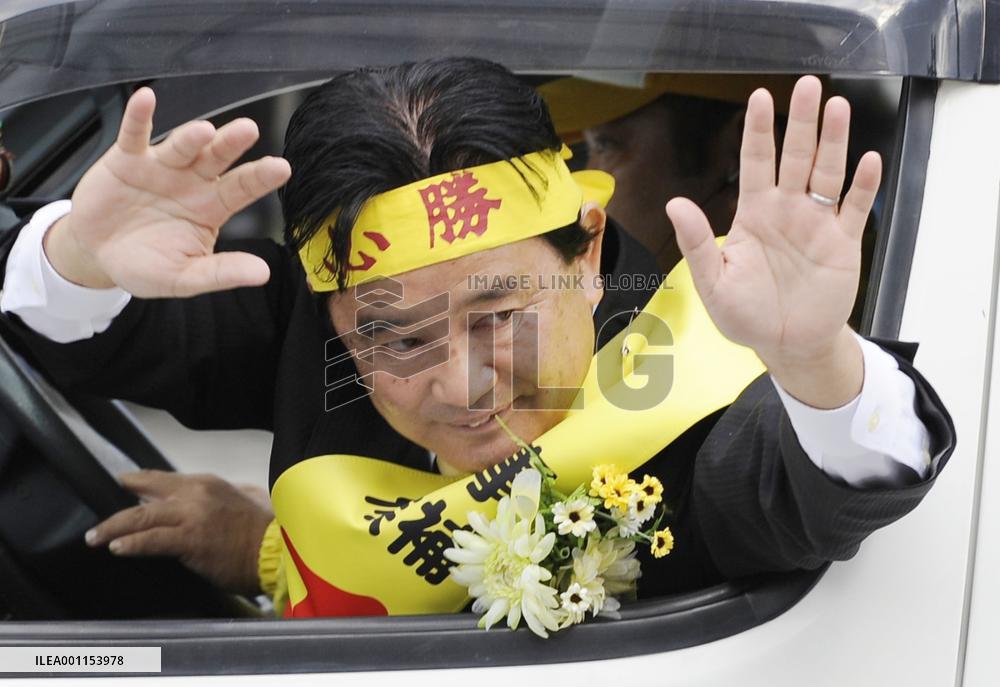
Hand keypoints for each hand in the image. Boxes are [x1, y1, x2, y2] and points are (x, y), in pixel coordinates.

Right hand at [44, 87, 290, 296]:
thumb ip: (221, 273)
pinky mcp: (126, 159)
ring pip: (181, 145)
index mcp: (211, 207)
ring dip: (191, 136)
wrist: (97, 255)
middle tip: (249, 130)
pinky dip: (139, 116)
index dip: (260, 177)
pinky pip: (134, 134)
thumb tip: (263, 274)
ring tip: (204, 131)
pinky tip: (145, 98)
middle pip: (216, 158)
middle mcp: (191, 181)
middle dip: (232, 144)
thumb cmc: (145, 265)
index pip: (242, 189)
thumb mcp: (185, 277)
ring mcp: (161, 167)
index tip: (282, 167)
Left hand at [84, 471, 273, 596]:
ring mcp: (191, 516)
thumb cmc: (263, 530)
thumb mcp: (243, 497)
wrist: (275, 550)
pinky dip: (132, 544)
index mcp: (207, 482)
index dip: (139, 481)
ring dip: (114, 528)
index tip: (123, 483)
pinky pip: (151, 541)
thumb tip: (209, 494)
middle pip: (146, 497)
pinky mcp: (190, 540)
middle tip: (99, 526)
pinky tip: (117, 549)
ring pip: (142, 518)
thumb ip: (220, 494)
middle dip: (118, 512)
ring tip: (96, 538)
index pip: (163, 478)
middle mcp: (195, 494)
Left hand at [666, 76, 879, 407]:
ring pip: (828, 174)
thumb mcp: (713, 283)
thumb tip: (675, 204)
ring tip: (838, 108)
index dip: (759, 131)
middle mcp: (786, 211)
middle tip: (808, 86)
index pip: (756, 163)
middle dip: (801, 122)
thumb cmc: (746, 315)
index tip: (760, 97)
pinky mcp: (843, 244)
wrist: (786, 345)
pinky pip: (855, 209)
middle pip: (796, 157)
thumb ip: (695, 244)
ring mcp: (817, 224)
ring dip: (835, 142)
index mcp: (753, 215)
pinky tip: (869, 160)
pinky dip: (863, 186)